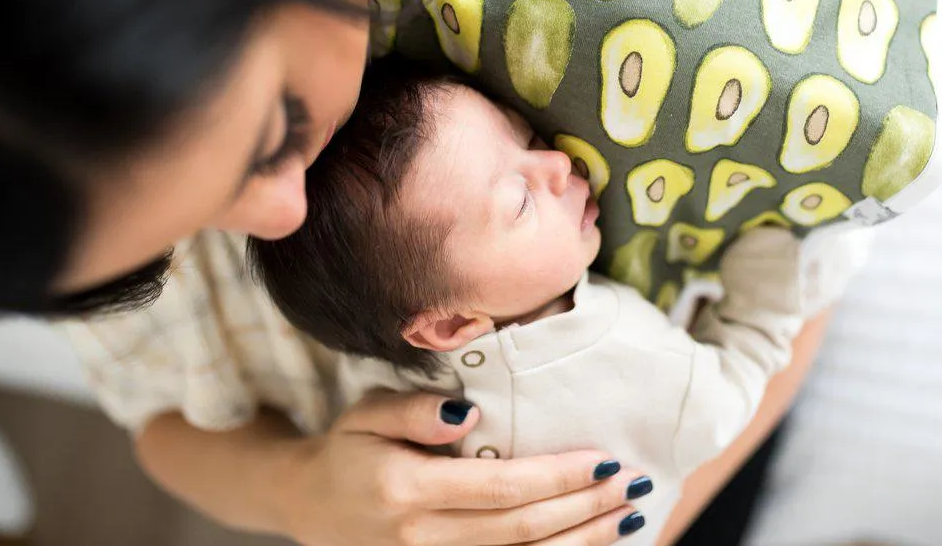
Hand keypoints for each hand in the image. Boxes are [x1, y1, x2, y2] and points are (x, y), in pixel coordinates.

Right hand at [278, 389, 651, 545]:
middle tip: (632, 482)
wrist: (309, 504)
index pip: (498, 487)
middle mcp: (419, 536)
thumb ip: (413, 409)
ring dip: (581, 542)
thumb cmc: (349, 448)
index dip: (556, 476)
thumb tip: (467, 412)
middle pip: (519, 529)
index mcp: (405, 488)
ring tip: (629, 517)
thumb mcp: (366, 412)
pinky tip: (590, 544)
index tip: (603, 458)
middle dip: (583, 508)